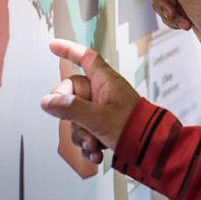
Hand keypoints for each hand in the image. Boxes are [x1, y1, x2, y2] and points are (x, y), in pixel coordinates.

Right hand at [40, 39, 138, 161]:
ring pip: (76, 118)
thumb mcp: (98, 118)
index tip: (53, 45)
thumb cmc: (134, 128)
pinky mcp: (104, 128)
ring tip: (94, 143)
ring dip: (81, 135)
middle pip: (71, 95)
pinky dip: (88, 145)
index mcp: (106, 82)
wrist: (153, 151)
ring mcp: (103, 111)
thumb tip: (47, 101)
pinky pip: (85, 133)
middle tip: (79, 125)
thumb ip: (70, 108)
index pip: (86, 58)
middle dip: (70, 115)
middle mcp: (103, 94)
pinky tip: (96, 154)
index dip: (69, 50)